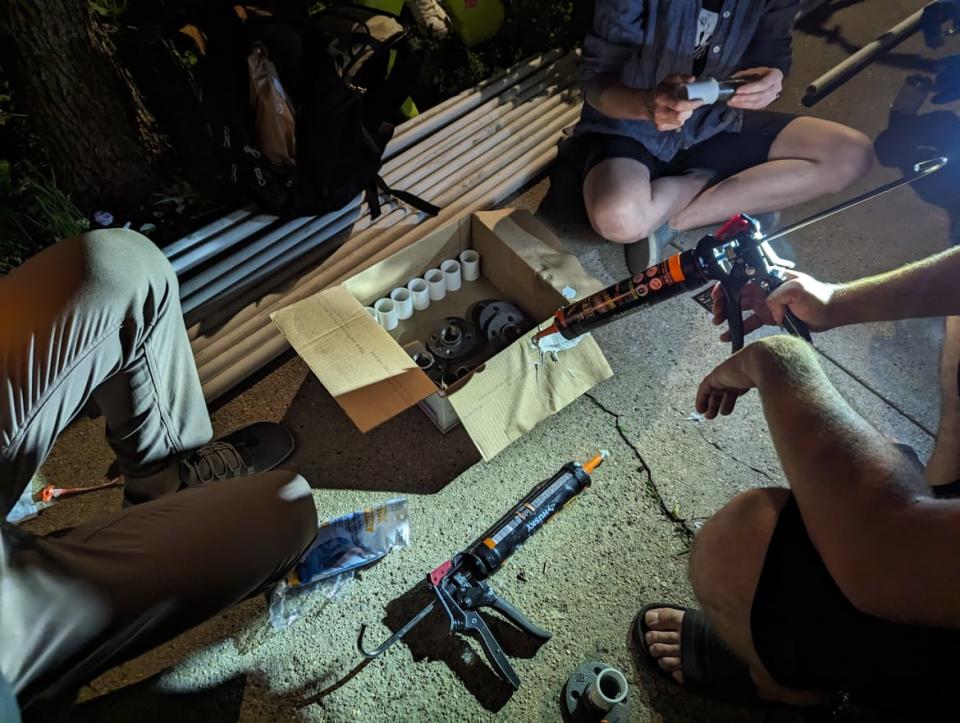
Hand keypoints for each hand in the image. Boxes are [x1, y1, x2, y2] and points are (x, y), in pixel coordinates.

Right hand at [640, 74, 703, 130]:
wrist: (645, 103)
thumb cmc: (660, 91)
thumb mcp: (669, 80)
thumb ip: (681, 77)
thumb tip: (692, 79)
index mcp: (661, 99)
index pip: (678, 105)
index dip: (691, 104)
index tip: (699, 101)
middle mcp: (659, 112)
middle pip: (679, 116)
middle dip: (689, 111)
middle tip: (691, 105)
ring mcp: (659, 121)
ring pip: (679, 122)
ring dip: (685, 115)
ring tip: (683, 109)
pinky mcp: (660, 127)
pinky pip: (676, 126)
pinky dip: (680, 120)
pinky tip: (677, 114)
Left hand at [696, 337, 819, 418]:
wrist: (772, 359)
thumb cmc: (783, 374)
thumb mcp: (786, 388)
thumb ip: (790, 398)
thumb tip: (803, 414)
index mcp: (751, 373)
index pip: (738, 386)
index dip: (733, 397)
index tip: (728, 410)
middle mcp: (738, 372)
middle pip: (725, 388)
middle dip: (720, 401)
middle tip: (717, 414)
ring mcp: (728, 372)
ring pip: (715, 388)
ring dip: (711, 402)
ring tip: (709, 416)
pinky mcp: (718, 374)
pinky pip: (705, 387)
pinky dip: (701, 398)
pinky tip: (700, 410)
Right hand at [710, 270, 837, 342]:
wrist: (830, 312)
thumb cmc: (818, 296)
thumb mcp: (798, 289)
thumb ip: (779, 295)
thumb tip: (767, 306)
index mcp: (768, 279)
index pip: (741, 279)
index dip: (726, 286)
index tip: (718, 295)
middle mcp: (764, 290)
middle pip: (736, 294)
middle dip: (723, 303)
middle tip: (716, 314)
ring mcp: (766, 304)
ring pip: (740, 309)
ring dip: (727, 316)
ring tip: (718, 324)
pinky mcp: (770, 317)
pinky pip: (750, 323)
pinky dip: (738, 329)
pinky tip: (729, 336)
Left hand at [726, 67, 783, 109]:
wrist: (770, 78)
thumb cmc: (763, 73)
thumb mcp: (756, 69)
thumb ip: (745, 74)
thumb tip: (732, 79)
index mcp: (775, 76)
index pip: (763, 84)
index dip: (750, 88)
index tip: (738, 90)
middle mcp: (776, 87)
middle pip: (760, 96)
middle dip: (745, 98)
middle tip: (733, 98)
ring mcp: (773, 97)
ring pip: (758, 103)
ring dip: (743, 104)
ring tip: (732, 102)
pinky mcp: (767, 103)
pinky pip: (756, 107)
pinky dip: (745, 106)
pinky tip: (736, 104)